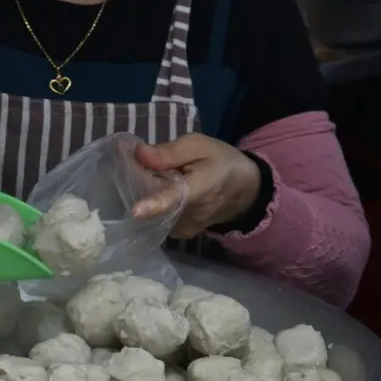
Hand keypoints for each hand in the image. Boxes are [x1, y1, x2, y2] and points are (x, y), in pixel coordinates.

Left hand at [133, 133, 260, 238]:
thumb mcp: (200, 146)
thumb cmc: (222, 163)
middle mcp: (189, 216)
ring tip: (164, 176)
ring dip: (149, 192)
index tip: (135, 212)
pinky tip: (166, 190)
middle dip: (140, 181)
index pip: (175, 200)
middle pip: (152, 201)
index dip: (154, 205)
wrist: (245, 191)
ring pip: (153, 208)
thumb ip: (169, 151)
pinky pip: (159, 216)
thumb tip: (139, 154)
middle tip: (143, 160)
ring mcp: (183, 229)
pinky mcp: (180, 234)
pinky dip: (156, 202)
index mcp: (198, 190)